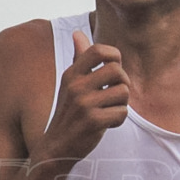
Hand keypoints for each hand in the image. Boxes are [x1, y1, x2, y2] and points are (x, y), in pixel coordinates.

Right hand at [39, 31, 129, 160]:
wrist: (56, 147)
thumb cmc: (69, 113)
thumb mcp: (69, 84)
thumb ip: (78, 59)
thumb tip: (78, 32)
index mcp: (71, 74)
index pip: (98, 50)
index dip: (114, 56)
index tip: (113, 69)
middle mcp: (76, 86)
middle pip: (117, 70)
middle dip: (123, 83)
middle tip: (115, 94)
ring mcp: (84, 104)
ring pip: (123, 92)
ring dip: (122, 103)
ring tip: (109, 110)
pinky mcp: (93, 121)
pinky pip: (122, 112)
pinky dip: (119, 119)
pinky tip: (107, 124)